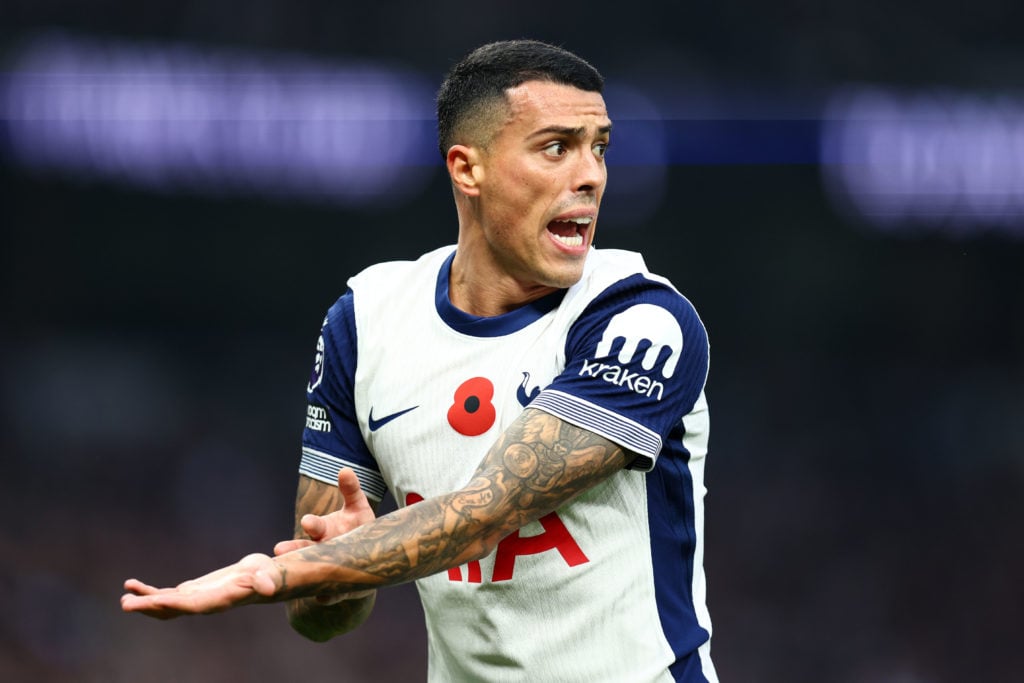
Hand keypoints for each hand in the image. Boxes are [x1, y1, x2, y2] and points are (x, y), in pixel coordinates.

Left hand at [121, 553, 282, 618]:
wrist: (265, 578)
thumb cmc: (268, 575)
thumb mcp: (268, 574)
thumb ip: (266, 581)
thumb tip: (269, 587)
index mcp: (219, 600)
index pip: (194, 605)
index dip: (174, 605)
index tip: (155, 602)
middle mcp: (204, 604)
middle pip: (173, 609)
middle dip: (150, 607)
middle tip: (127, 604)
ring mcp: (195, 600)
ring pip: (164, 606)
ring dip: (144, 603)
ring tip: (124, 598)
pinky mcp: (191, 592)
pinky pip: (165, 596)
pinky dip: (148, 592)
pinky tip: (131, 586)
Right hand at [274, 468, 375, 604]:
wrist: (367, 556)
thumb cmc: (356, 528)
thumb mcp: (357, 508)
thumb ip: (351, 490)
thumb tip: (345, 470)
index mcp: (324, 530)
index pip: (315, 525)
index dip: (312, 524)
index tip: (308, 522)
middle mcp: (320, 549)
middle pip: (305, 549)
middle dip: (294, 548)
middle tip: (280, 549)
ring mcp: (328, 568)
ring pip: (312, 571)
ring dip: (301, 573)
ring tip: (291, 579)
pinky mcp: (339, 588)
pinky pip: (332, 593)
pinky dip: (327, 596)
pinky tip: (323, 599)